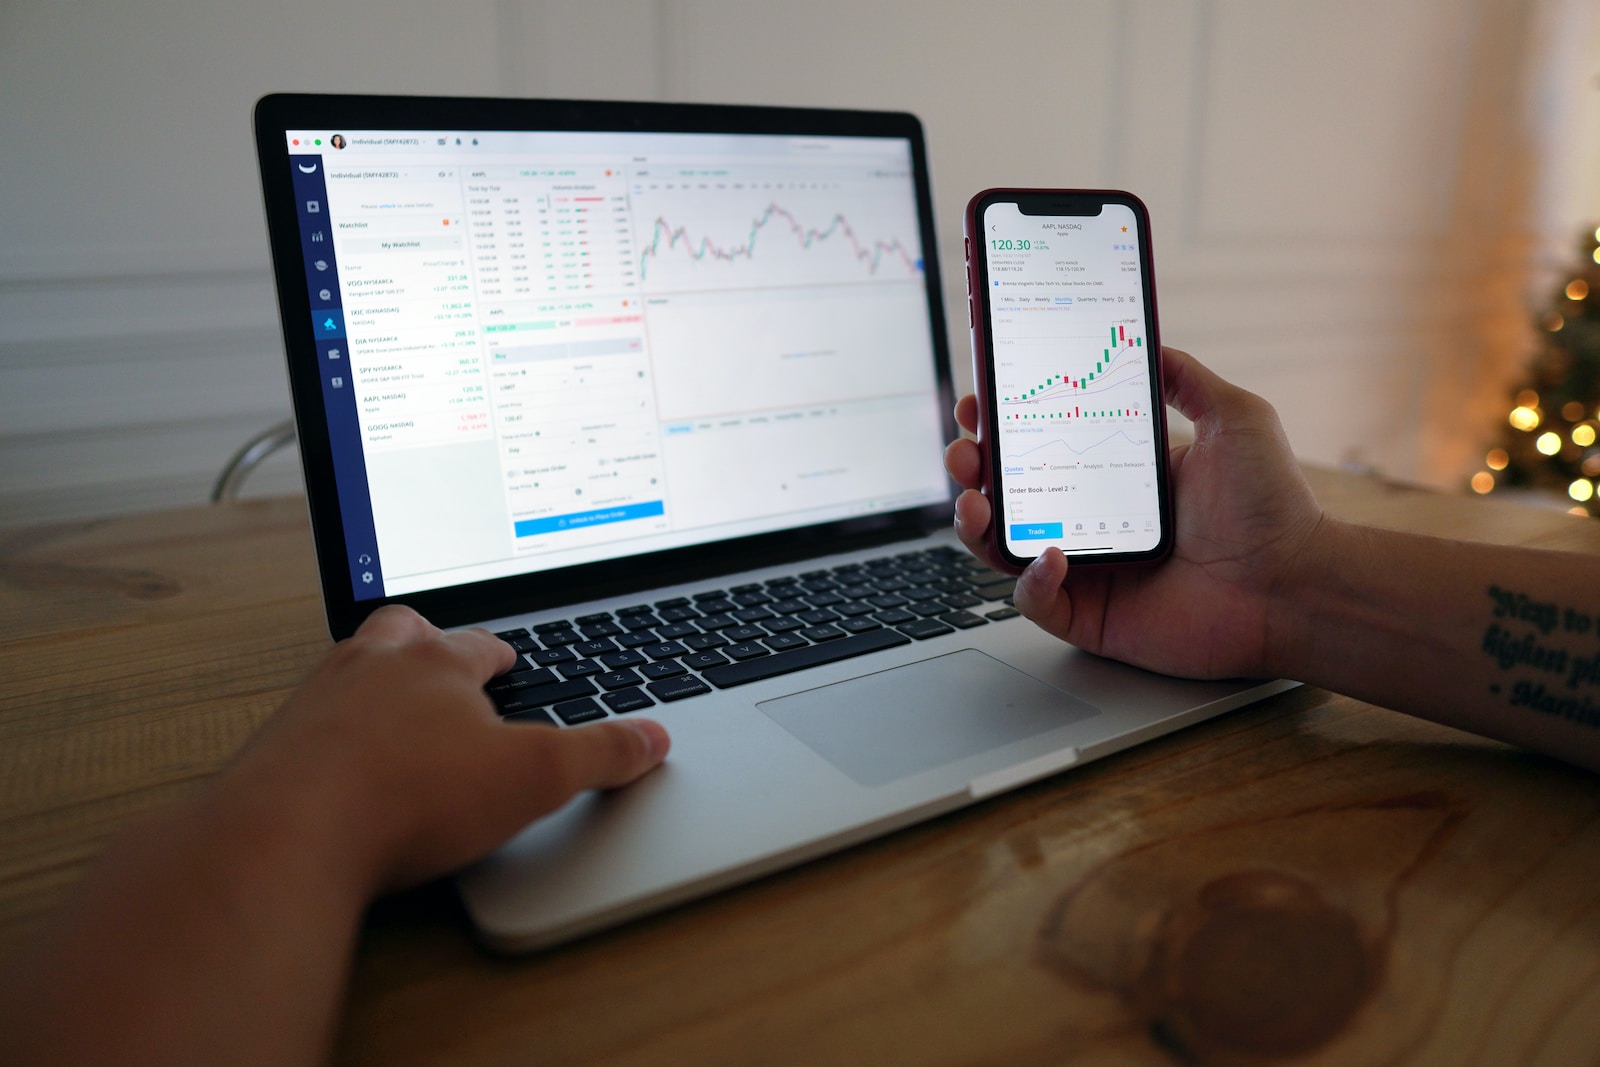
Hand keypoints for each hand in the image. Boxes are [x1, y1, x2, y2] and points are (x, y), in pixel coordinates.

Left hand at [224, 605, 669, 893]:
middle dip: (423, 641)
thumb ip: (600, 754)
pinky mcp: (271, 750)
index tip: (507, 658)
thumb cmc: (408, 796)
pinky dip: (327, 734)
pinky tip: (338, 766)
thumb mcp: (532, 777)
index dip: (499, 653)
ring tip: (388, 704)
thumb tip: (652, 737)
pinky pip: (305, 724)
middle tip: (436, 655)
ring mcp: (312, 705)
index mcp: (435, 662)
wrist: (287, 837)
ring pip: (346, 670)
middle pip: (399, 633)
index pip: (477, 643)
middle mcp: (368, 668)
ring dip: (370, 681)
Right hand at [943, 346, 1325, 678]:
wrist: (1297, 585)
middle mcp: (1092, 519)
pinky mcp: (1090, 616)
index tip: (980, 402)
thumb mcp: (1233, 418)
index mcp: (1114, 474)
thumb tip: (1145, 339)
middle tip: (965, 452)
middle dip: (972, 469)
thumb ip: (1186, 376)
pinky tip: (1050, 556)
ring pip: (1004, 549)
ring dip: (976, 524)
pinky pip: (1036, 601)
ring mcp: (1087, 569)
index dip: (1001, 424)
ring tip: (976, 504)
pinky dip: (1031, 580)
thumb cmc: (1273, 508)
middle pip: (1007, 493)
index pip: (1040, 443)